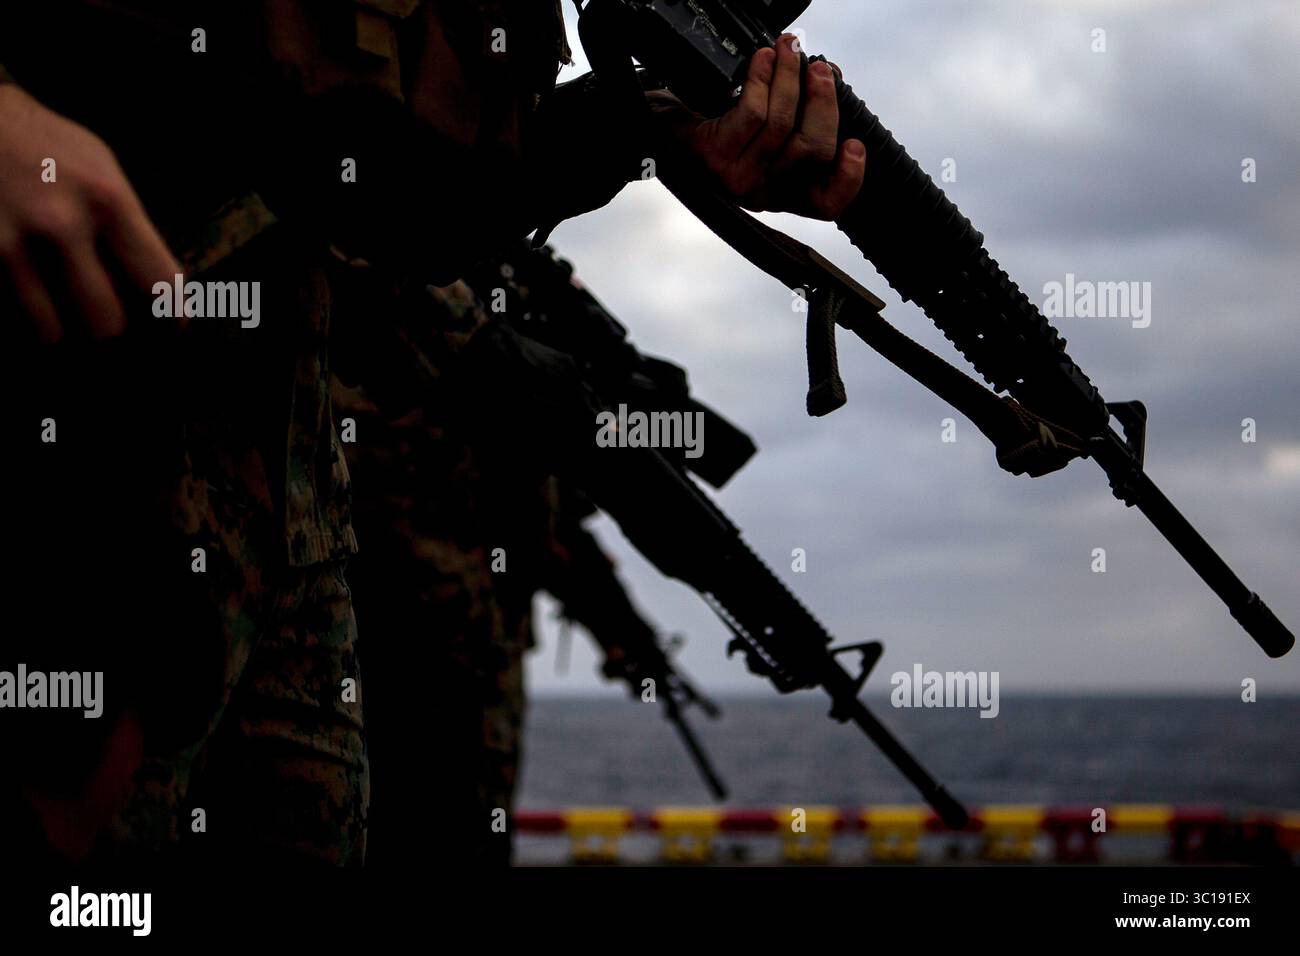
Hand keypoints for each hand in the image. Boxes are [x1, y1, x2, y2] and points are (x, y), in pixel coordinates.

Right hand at [0, 84, 179, 342]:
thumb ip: (127, 224)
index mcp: (107, 200)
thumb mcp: (103, 168)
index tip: (175, 323)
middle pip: (106, 320)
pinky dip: (23, 316)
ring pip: (51, 330)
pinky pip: (10, 310)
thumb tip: (158, 283)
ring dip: (60, 332)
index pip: (158, 279)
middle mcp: (61, 224)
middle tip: (111, 326)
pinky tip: (29, 303)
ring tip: (63, 323)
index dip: (173, 311)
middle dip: (111, 330)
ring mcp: (10, 242)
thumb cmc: (48, 145)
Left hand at [651, 34, 866, 219]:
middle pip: (812, 150)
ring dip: (790, 76)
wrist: (653, 129)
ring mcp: (735, 179)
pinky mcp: (714, 157)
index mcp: (780, 193)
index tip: (856, 144)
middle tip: (818, 68)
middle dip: (823, 101)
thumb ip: (795, 124)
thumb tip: (826, 83)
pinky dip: (763, 79)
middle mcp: (759, 194)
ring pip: (783, 125)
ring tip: (788, 49)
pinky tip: (763, 60)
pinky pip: (752, 113)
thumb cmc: (712, 126)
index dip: (849, 178)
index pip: (826, 203)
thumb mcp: (758, 135)